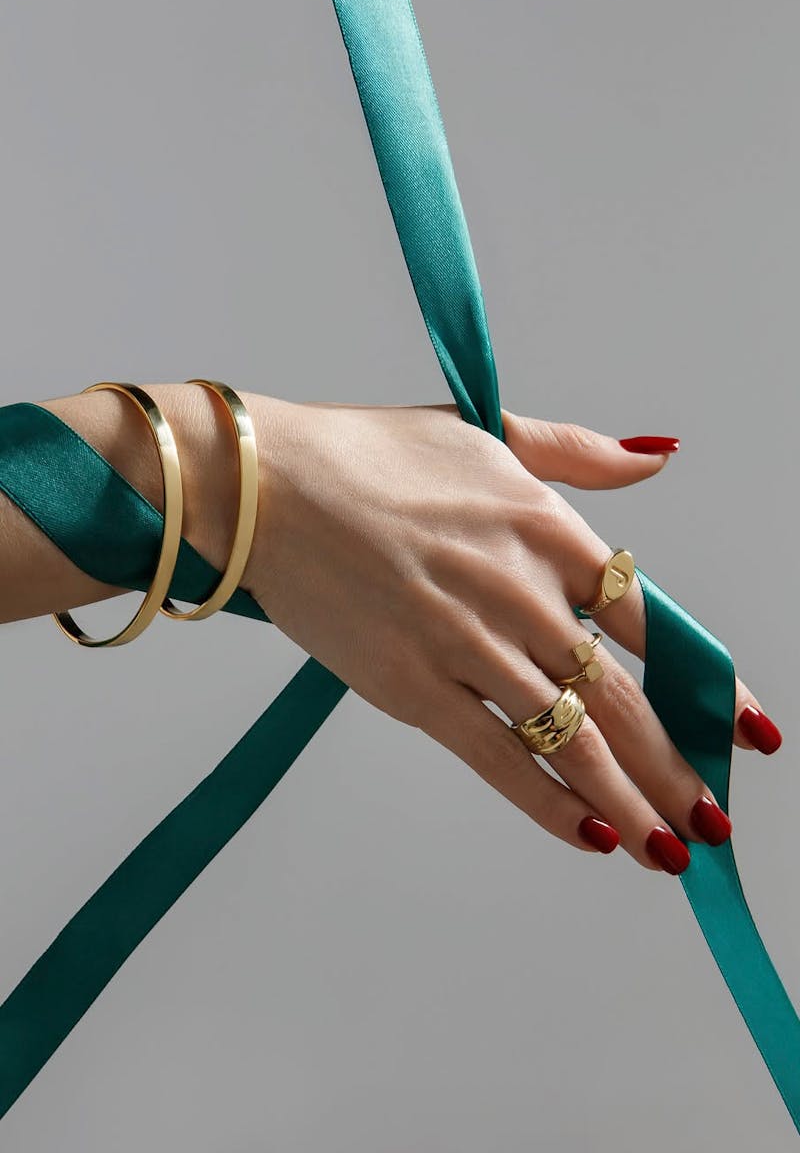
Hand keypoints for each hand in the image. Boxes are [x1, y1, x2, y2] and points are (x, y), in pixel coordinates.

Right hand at [244, 397, 781, 871]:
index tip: (749, 730)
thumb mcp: (484, 428)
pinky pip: (496, 757)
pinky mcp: (412, 686)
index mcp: (546, 526)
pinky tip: (591, 838)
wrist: (268, 485)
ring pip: (571, 740)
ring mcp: (467, 642)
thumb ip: (577, 451)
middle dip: (679, 766)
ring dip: (631, 803)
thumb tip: (657, 457)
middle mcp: (520, 590)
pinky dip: (548, 803)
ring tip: (674, 849)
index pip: (651, 620)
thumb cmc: (367, 455)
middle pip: (623, 697)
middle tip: (718, 817)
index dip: (708, 681)